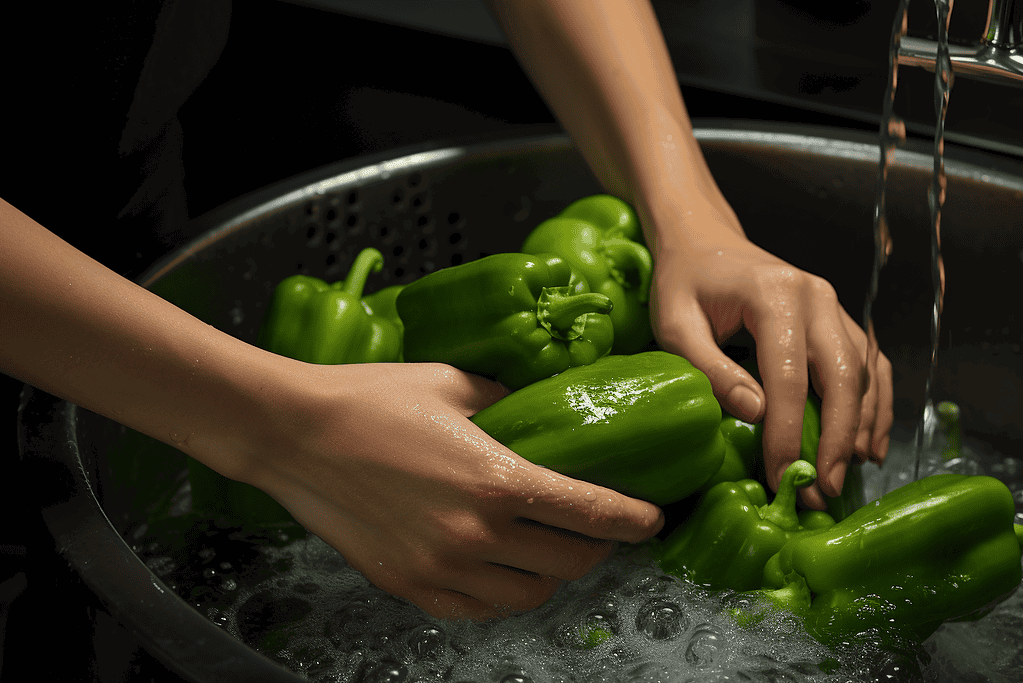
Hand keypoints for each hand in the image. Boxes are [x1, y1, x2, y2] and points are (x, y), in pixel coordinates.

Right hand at [234, 360, 664, 619]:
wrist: (295, 434)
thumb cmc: (371, 399)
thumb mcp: (455, 384)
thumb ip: (510, 402)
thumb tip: (539, 411)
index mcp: (497, 479)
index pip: (591, 513)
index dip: (633, 520)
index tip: (651, 519)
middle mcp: (476, 534)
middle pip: (570, 561)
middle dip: (598, 547)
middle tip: (599, 527)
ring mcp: (441, 568)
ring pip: (529, 594)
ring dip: (552, 573)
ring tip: (550, 548)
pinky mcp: (409, 586)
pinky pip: (478, 608)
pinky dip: (504, 593)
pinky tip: (502, 569)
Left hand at [646, 202, 893, 509]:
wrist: (704, 241)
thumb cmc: (683, 283)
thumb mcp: (675, 323)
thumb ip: (710, 367)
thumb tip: (755, 413)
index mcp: (775, 295)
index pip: (789, 375)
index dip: (789, 432)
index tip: (783, 477)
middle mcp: (816, 297)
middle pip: (841, 376)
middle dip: (836, 439)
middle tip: (823, 490)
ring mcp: (833, 306)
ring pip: (863, 374)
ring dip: (859, 429)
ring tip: (842, 479)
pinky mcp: (838, 320)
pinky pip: (869, 365)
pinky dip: (874, 407)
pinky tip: (867, 446)